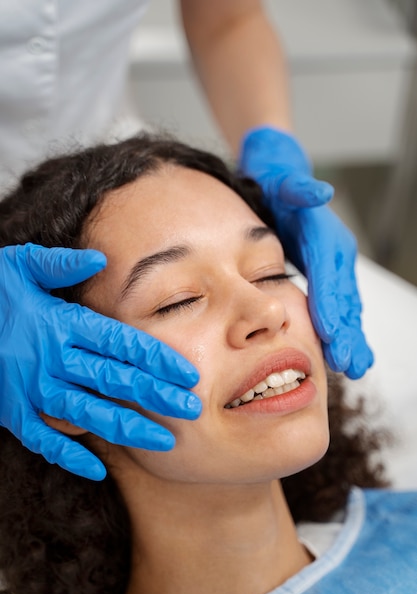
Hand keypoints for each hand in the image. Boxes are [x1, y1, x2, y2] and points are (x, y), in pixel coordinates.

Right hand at [0, 244, 200, 478]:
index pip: (119, 341)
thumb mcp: (19, 266)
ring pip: (87, 413)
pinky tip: (99, 470)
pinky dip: (68, 456)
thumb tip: (99, 260)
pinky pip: (42, 440)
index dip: (156, 357)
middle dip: (155, 395)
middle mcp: (50, 359)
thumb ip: (59, 264)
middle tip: (192, 409)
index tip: (187, 372)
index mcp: (59, 323)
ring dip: (127, 428)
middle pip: (112, 379)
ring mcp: (30, 389)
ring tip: (164, 441)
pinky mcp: (11, 413)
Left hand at [238, 126, 372, 378]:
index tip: (329, 333)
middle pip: (343, 299)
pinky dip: (343, 332)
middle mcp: (338, 256)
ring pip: (346, 309)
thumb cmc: (277, 187)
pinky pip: (339, 310)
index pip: (329, 277)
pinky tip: (346, 356)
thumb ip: (300, 190)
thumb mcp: (284, 183)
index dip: (329, 305)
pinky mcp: (328, 279)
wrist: (281, 182)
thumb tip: (320, 191)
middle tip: (346, 363)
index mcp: (328, 239)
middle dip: (345, 332)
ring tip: (354, 368)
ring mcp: (335, 269)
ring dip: (351, 338)